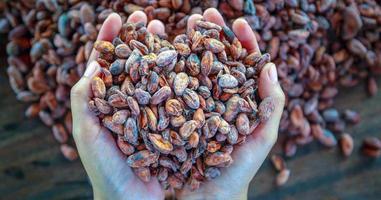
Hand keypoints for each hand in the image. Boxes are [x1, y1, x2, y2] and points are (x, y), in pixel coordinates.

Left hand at [71, 12, 166, 199]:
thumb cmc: (105, 170)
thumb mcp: (87, 134)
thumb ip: (84, 99)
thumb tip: (94, 62)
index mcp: (106, 102)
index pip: (106, 64)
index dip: (110, 39)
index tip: (118, 17)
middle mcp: (129, 102)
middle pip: (134, 63)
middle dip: (139, 38)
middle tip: (147, 17)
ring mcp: (151, 111)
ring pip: (156, 75)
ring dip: (162, 51)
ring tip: (170, 32)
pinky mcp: (169, 121)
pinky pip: (175, 95)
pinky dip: (181, 77)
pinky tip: (189, 63)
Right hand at [175, 8, 284, 199]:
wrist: (207, 199)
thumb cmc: (238, 171)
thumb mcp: (261, 138)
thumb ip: (271, 104)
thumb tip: (270, 65)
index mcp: (237, 100)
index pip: (241, 64)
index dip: (241, 42)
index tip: (236, 22)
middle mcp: (212, 99)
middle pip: (211, 60)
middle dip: (207, 36)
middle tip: (202, 14)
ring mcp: (190, 106)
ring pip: (186, 70)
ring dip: (181, 46)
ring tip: (175, 26)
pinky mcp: (170, 117)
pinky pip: (165, 90)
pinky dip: (160, 71)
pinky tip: (153, 56)